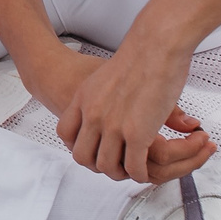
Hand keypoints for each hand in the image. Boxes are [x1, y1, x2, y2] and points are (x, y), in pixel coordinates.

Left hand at [35, 36, 212, 183]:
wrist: (155, 45)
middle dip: (98, 165)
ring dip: (120, 173)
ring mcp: (113, 126)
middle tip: (116, 164)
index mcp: (83, 100)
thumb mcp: (106, 76)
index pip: (65, 133)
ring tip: (133, 169)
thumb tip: (112, 109)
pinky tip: (146, 170)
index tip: (93, 148)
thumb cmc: (139, 54)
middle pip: (83, 156)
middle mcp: (93, 115)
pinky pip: (133, 166)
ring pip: (107, 166)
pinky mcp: (137, 133)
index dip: (78, 145)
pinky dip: (139, 174)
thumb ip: (104, 96)